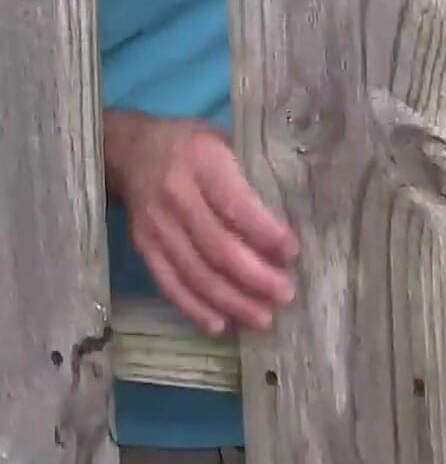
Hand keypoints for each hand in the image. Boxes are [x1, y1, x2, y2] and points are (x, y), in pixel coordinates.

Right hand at [105, 112, 297, 334]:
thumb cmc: (191, 144)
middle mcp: (176, 195)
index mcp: (202, 162)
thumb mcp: (222, 138)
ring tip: (263, 318)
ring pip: (195, 273)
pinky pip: (169, 284)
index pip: (235, 205)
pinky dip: (194, 308)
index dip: (265, 234)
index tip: (291, 252)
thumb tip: (295, 206)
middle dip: (255, 277)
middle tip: (286, 294)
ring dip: (231, 301)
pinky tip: (221, 324)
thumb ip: (250, 169)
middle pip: (218, 247)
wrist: (132, 150)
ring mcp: (156, 225)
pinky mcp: (143, 247)